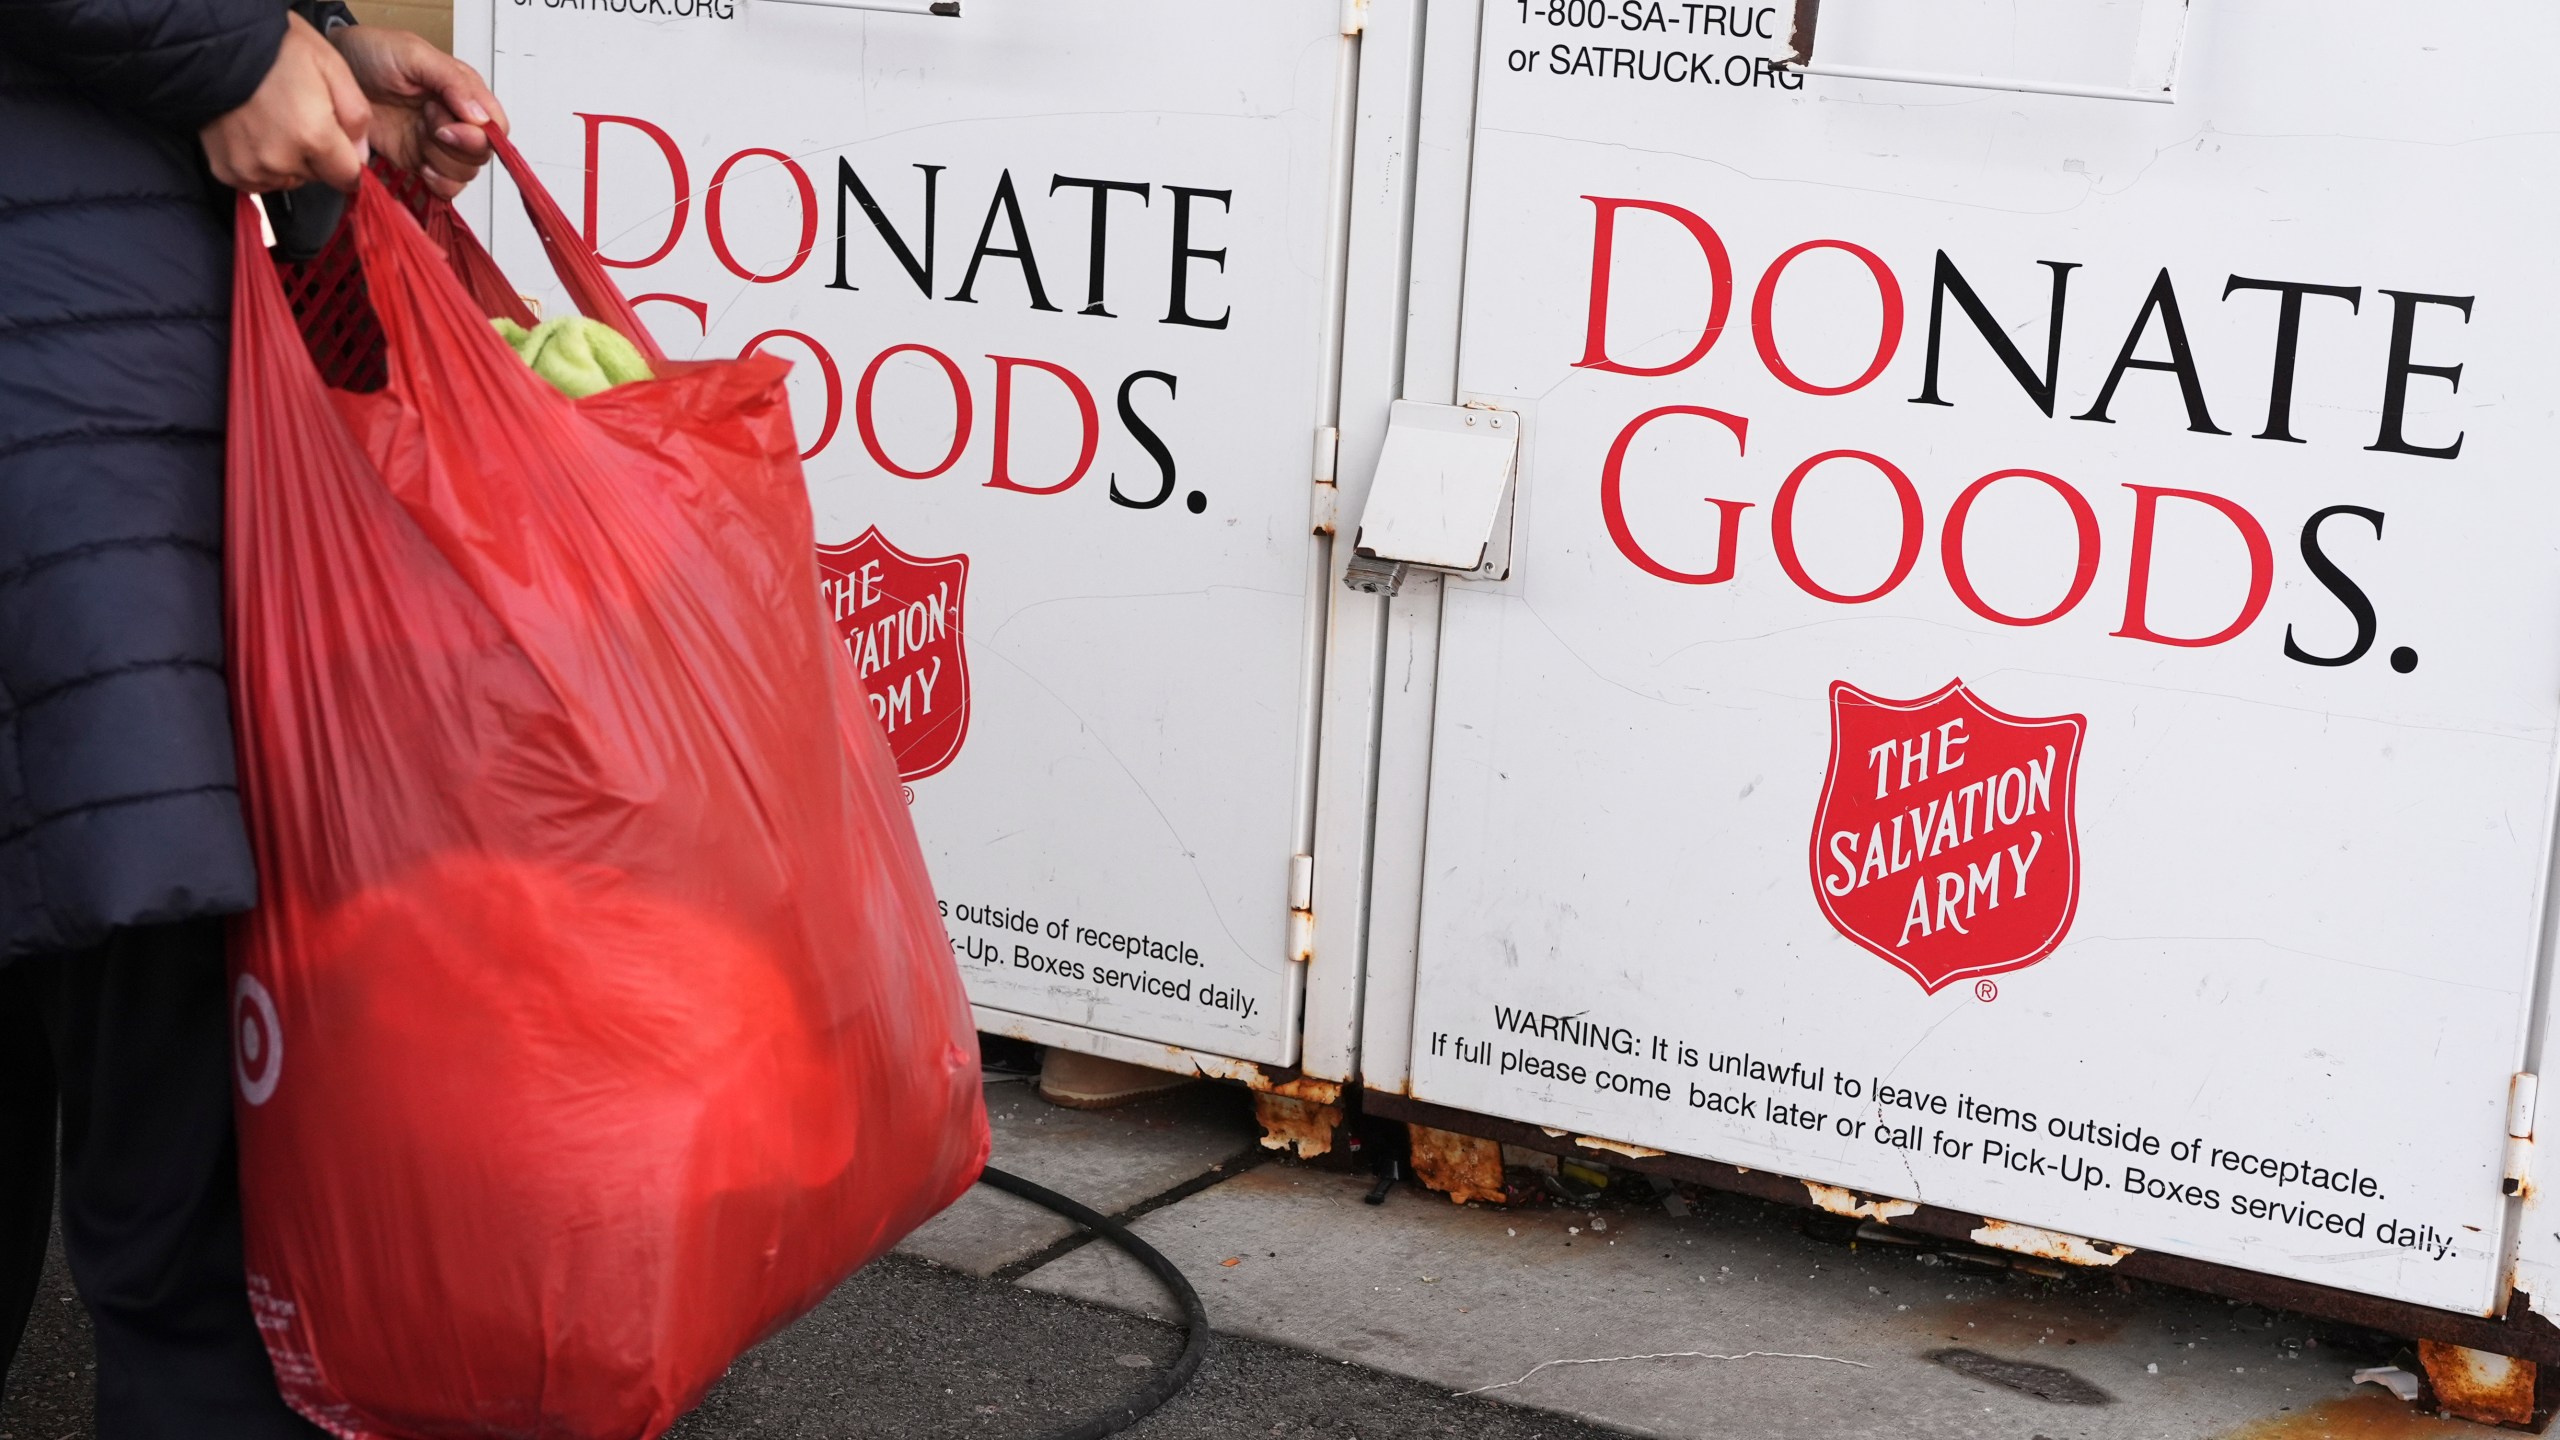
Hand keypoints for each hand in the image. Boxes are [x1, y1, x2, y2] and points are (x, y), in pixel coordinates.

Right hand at [199, 14, 370, 193]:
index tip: (338, 141)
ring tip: (275, 123)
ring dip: (288, 162)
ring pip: (287, 180)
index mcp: (313, 137)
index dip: (347, 159)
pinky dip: (260, 165)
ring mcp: (249, 167)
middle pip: (317, 177)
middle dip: (317, 156)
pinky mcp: (225, 170)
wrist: (215, 44)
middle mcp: (280, 160)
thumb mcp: (332, 67)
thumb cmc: (277, 50)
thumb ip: (357, 116)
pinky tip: (255, 135)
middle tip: (299, 117)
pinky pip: (256, 181)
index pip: (348, 177)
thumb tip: (361, 155)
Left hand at [328, 26, 507, 199]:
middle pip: (481, 153)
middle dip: (455, 146)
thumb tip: (480, 116)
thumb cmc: (370, 53)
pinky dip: (437, 184)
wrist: (332, 76)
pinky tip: (420, 167)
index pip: (495, 126)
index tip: (450, 126)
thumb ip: (452, 82)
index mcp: (464, 92)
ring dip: (442, 163)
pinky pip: (445, 187)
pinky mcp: (418, 161)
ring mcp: (437, 143)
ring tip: (418, 139)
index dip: (479, 134)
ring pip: (465, 173)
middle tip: (427, 125)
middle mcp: (455, 119)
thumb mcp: (414, 54)